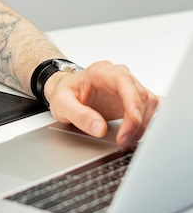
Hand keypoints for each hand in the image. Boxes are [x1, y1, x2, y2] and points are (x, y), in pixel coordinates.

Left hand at [44, 61, 158, 147]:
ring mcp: (128, 87)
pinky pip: (150, 107)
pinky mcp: (133, 99)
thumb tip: (99, 128)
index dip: (133, 102)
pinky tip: (140, 133)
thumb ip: (79, 115)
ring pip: (149, 103)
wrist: (66, 92)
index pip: (124, 83)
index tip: (133, 121)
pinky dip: (149, 121)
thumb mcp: (62, 104)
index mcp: (101, 71)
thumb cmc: (64, 93)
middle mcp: (118, 76)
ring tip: (126, 141)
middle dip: (137, 121)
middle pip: (140, 95)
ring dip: (143, 125)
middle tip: (124, 141)